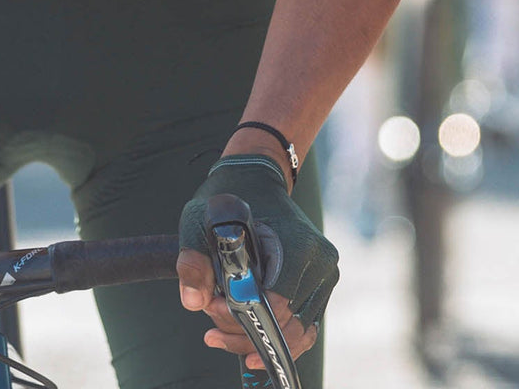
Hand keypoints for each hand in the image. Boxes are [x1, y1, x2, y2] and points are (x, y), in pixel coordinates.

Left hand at [177, 155, 337, 369]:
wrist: (256, 177)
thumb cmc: (229, 199)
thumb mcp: (199, 220)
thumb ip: (194, 260)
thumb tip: (194, 301)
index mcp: (298, 244)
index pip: (275, 305)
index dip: (241, 318)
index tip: (210, 308)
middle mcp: (319, 262)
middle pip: (285, 325)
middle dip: (243, 334)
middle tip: (210, 328)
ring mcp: (324, 276)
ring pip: (295, 333)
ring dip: (257, 340)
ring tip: (219, 334)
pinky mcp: (320, 286)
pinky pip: (302, 327)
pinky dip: (274, 336)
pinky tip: (244, 334)